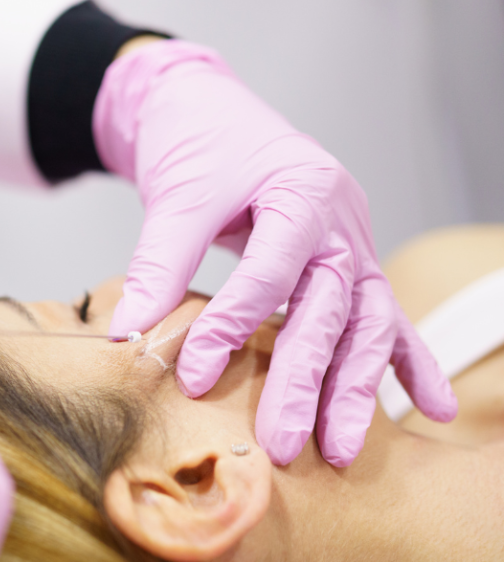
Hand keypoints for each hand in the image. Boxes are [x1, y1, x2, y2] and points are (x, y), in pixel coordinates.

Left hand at [95, 40, 456, 465]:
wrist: (211, 111)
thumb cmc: (200, 142)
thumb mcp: (177, 194)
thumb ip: (160, 264)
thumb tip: (130, 334)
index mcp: (303, 192)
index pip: (271, 274)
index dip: (233, 328)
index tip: (196, 377)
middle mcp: (341, 222)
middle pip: (332, 311)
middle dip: (308, 383)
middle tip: (283, 444)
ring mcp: (352, 245)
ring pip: (368, 324)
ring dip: (357, 390)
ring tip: (345, 450)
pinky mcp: (347, 264)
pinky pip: (387, 316)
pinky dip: (409, 363)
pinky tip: (432, 409)